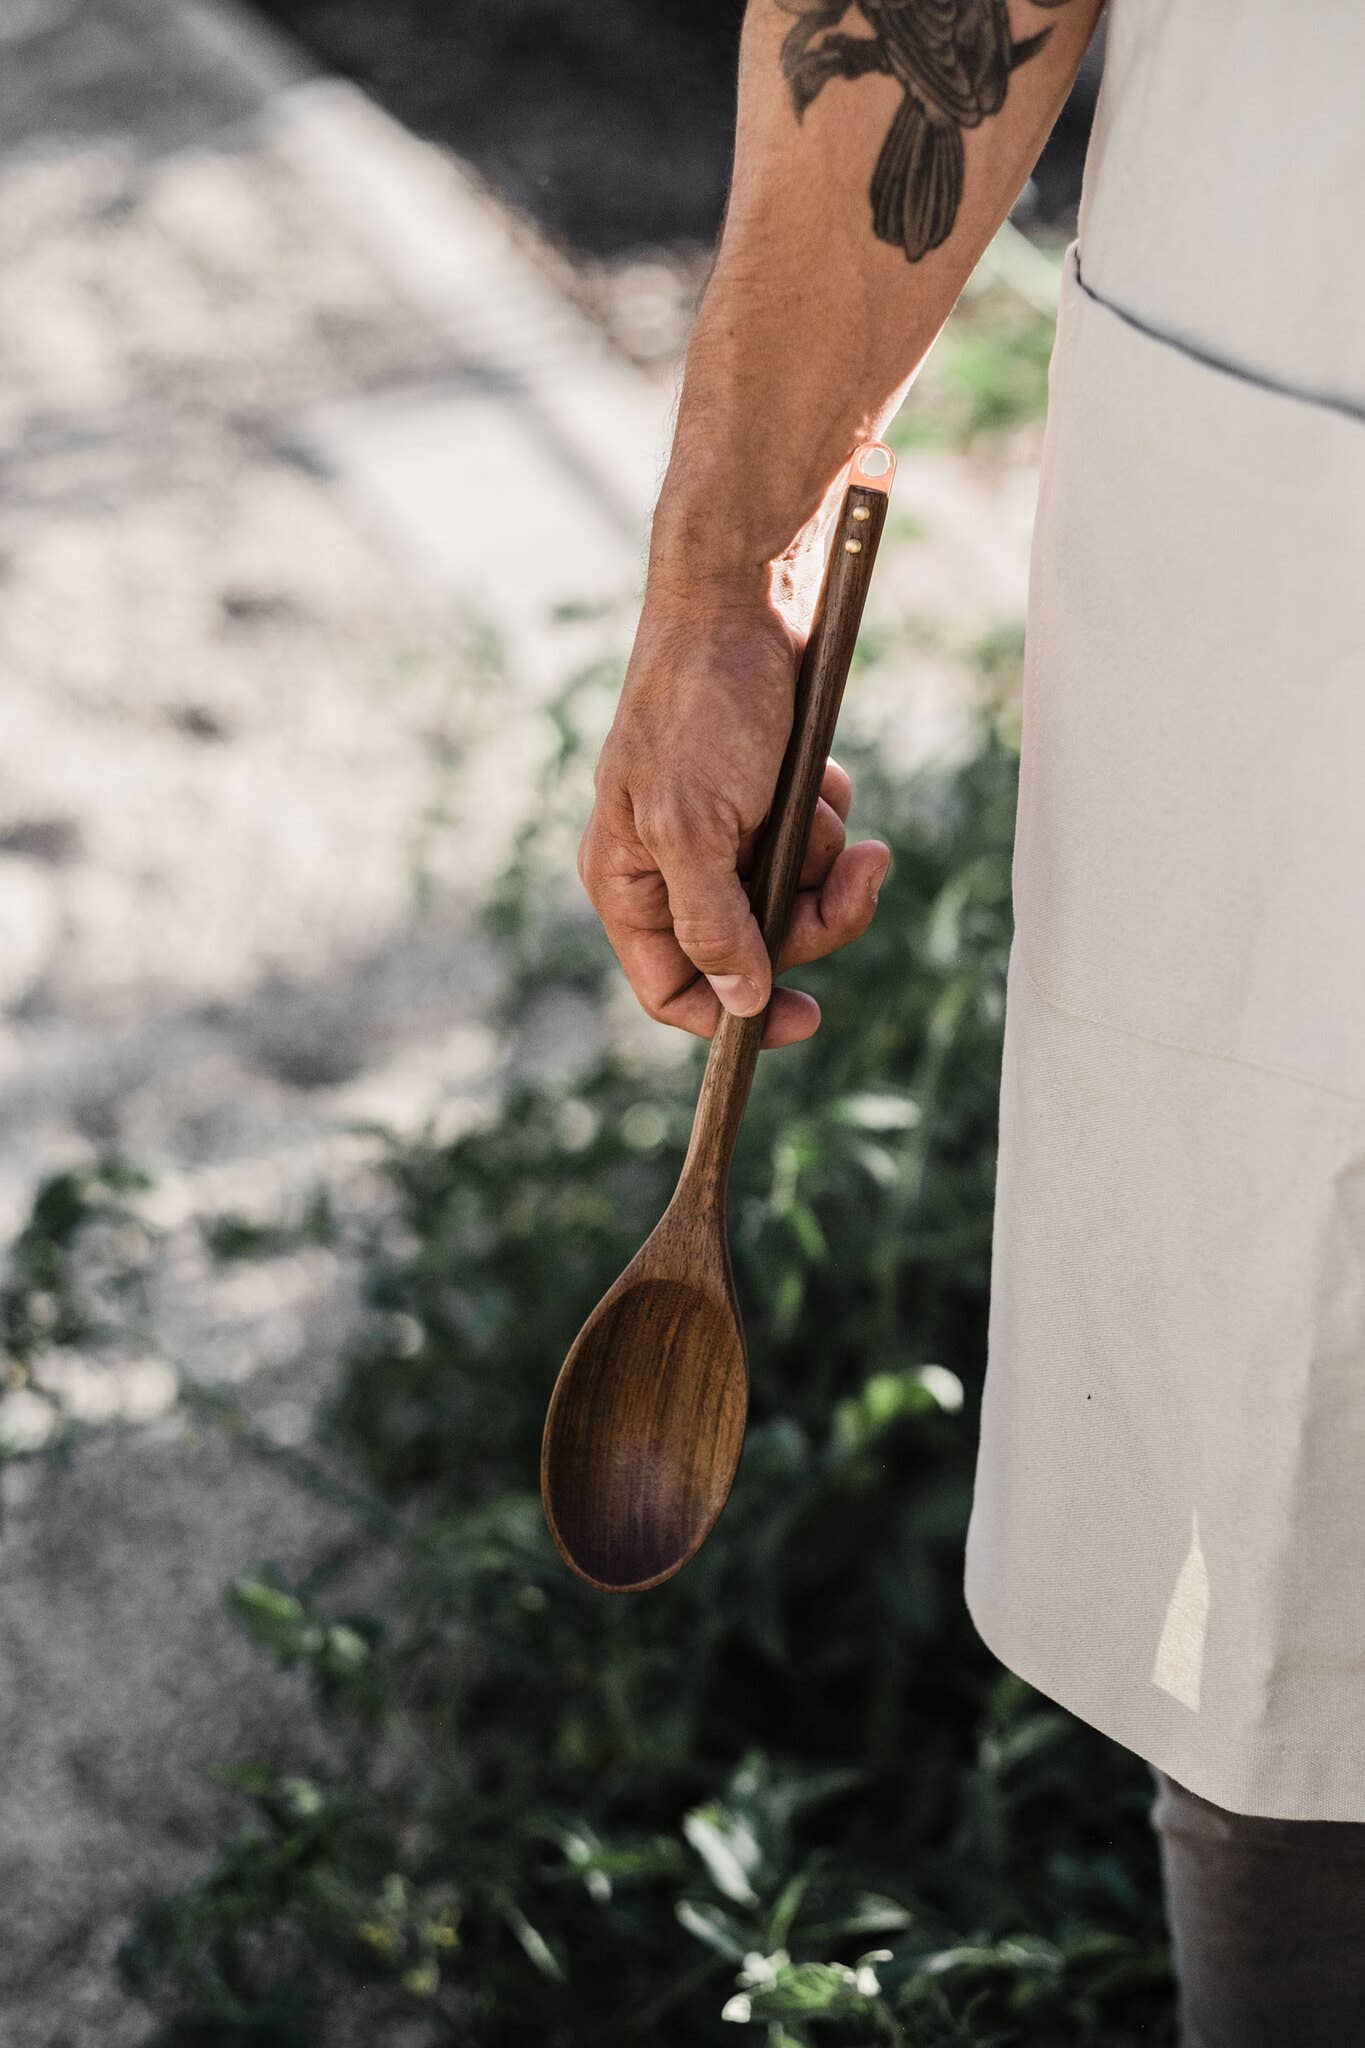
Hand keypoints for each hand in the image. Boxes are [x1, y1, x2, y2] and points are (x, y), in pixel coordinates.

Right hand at [578, 589, 890, 1048]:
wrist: (744, 598)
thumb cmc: (701, 704)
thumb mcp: (695, 825)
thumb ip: (712, 924)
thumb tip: (738, 1004)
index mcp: (629, 882)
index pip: (671, 989)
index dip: (732, 1017)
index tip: (805, 1017)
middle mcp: (670, 868)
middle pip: (753, 951)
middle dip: (812, 915)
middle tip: (862, 874)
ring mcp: (720, 834)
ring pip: (792, 899)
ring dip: (825, 857)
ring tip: (824, 799)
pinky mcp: (764, 800)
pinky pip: (813, 846)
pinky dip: (828, 815)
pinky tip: (822, 772)